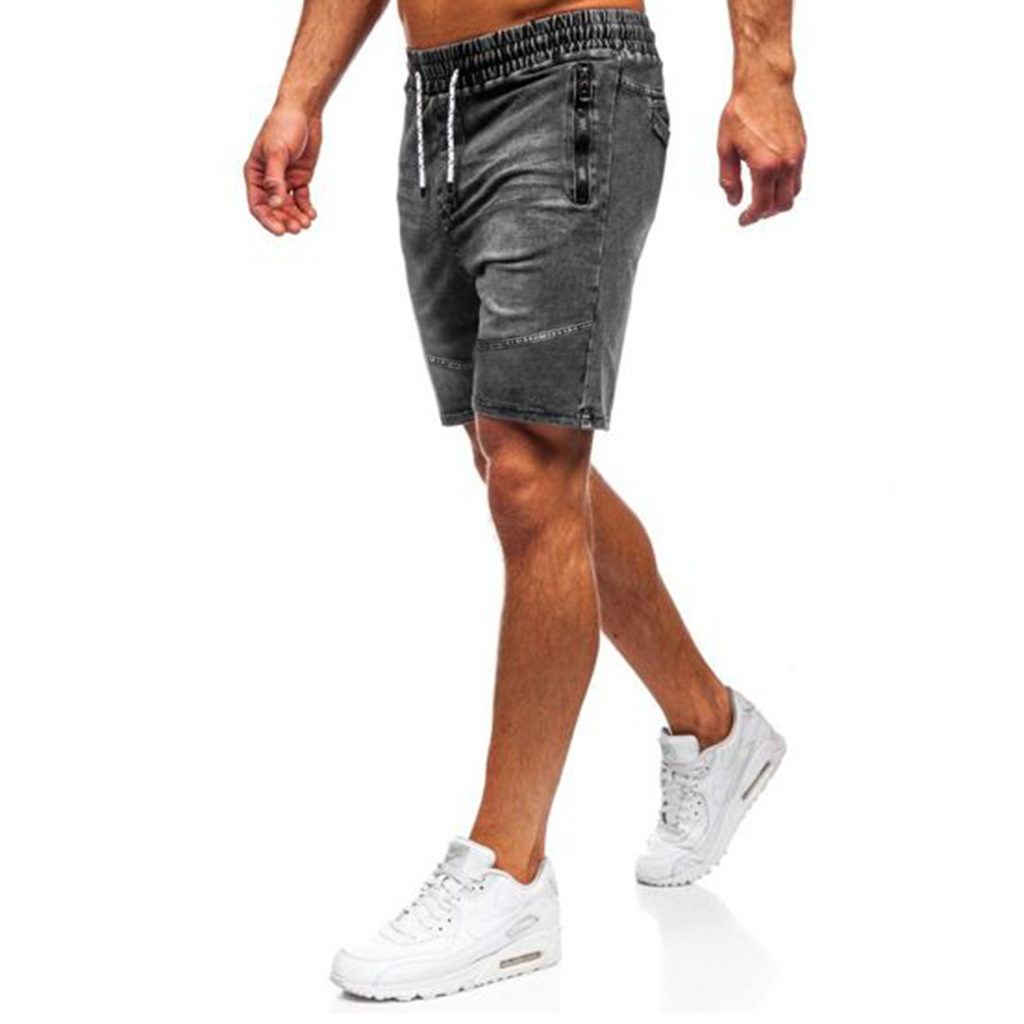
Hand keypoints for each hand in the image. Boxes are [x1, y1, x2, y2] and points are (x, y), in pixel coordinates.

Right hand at [244, 107, 321, 235]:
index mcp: (255, 173)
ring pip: (288, 206)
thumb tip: (275, 203)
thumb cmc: (283, 126)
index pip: (258, 204)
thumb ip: (275, 179)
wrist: (302, 111)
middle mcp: (268, 179)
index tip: (281, 231)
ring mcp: (284, 179)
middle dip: (285, 220)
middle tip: (298, 228)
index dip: (268, 219)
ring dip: (296, 216)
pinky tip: (312, 214)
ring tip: (307, 223)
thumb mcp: (277, 152)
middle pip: (274, 209)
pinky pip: (301, 198)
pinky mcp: (299, 178)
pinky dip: (306, 207)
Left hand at [717, 80, 805, 226]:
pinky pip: (797, 176)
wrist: (765, 83)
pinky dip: (786, 185)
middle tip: (752, 212)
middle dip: (766, 213)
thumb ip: (729, 179)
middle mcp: (786, 163)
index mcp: (765, 166)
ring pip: (793, 192)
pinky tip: (771, 181)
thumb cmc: (743, 111)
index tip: (743, 220)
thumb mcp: (725, 148)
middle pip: (782, 204)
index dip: (751, 217)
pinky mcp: (802, 145)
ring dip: (778, 201)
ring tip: (762, 199)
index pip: (762, 205)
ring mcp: (797, 154)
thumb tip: (733, 200)